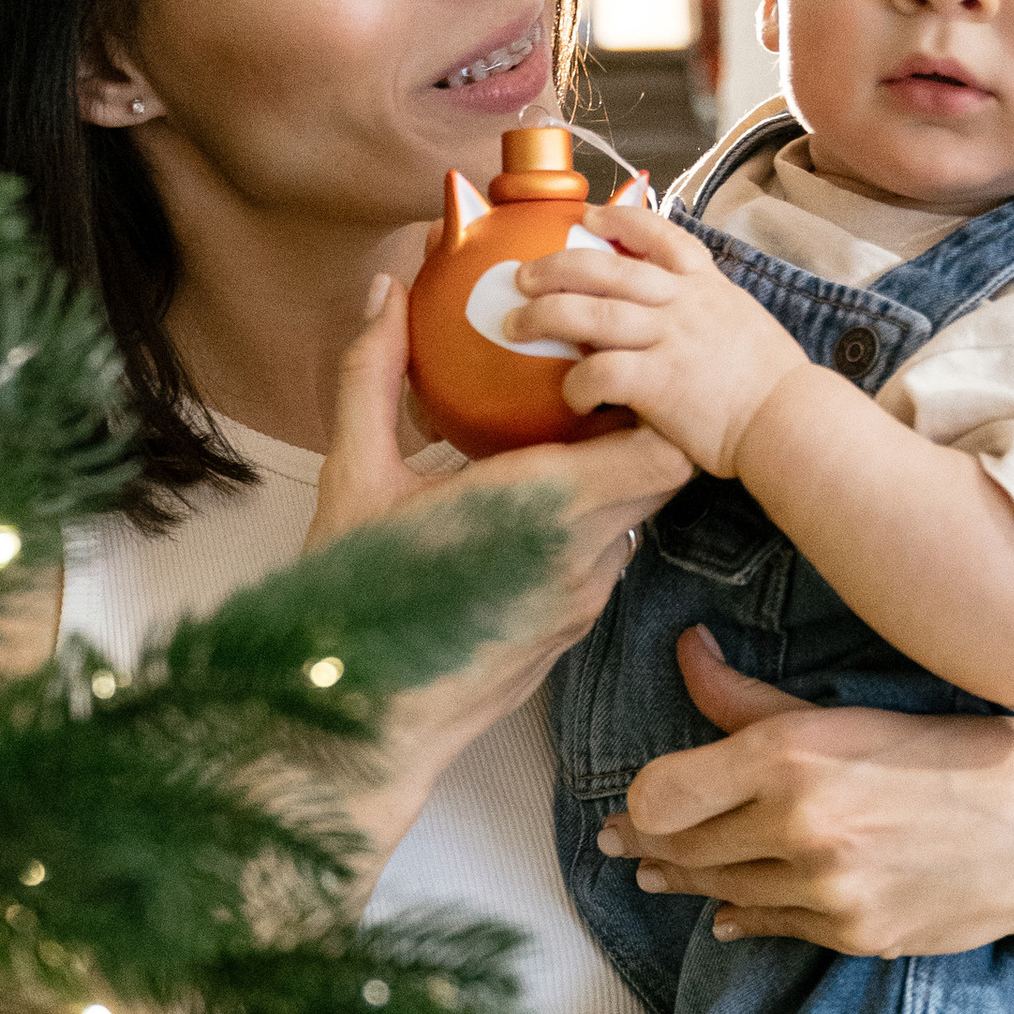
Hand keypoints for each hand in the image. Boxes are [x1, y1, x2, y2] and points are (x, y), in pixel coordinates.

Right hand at [303, 271, 689, 874]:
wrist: (361, 718)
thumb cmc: (352, 601)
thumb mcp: (353, 477)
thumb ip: (373, 377)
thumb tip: (386, 294)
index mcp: (542, 507)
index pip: (659, 448)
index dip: (652, 404)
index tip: (609, 371)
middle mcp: (582, 557)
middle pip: (660, 478)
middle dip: (636, 429)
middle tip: (584, 392)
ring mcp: (583, 600)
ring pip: (635, 521)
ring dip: (610, 483)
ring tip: (554, 447)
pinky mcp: (572, 631)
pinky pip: (605, 561)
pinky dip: (587, 529)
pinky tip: (528, 514)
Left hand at [504, 204, 808, 480]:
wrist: (791, 421)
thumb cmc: (771, 386)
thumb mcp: (743, 325)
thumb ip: (707, 312)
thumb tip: (675, 316)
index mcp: (706, 286)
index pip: (659, 235)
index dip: (618, 221)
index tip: (586, 217)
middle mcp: (684, 303)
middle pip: (605, 269)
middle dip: (555, 266)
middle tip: (521, 275)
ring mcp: (670, 339)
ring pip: (590, 312)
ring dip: (543, 315)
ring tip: (513, 324)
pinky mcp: (659, 382)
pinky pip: (600, 371)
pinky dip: (576, 384)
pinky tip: (570, 398)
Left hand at [602, 625, 1013, 955]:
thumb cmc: (960, 753)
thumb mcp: (857, 711)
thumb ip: (755, 699)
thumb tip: (685, 649)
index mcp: (793, 755)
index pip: (662, 794)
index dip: (639, 803)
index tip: (631, 805)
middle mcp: (801, 825)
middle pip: (680, 848)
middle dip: (644, 846)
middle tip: (619, 844)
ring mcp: (827, 889)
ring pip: (719, 891)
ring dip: (683, 883)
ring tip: (656, 874)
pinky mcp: (853, 934)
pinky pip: (768, 927)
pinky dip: (739, 917)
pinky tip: (723, 913)